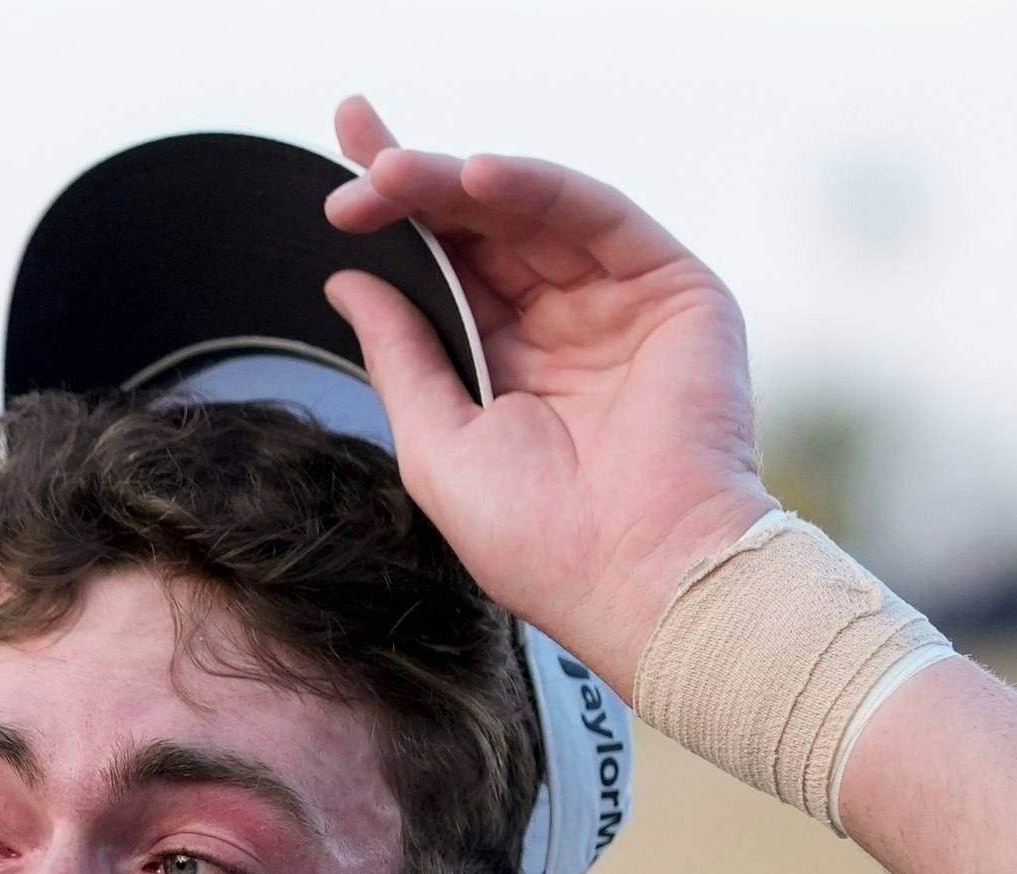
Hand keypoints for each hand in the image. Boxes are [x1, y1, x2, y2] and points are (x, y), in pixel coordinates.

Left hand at [318, 96, 775, 697]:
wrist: (638, 581)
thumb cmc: (541, 540)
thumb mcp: (436, 440)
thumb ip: (400, 354)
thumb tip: (347, 280)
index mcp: (512, 361)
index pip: (448, 267)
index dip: (399, 216)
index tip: (340, 177)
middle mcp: (567, 322)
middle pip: (482, 226)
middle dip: (415, 183)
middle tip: (354, 149)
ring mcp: (621, 302)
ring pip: (529, 212)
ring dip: (456, 182)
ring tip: (391, 172)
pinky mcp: (676, 290)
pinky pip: (596, 215)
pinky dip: (536, 187)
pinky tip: (474, 177)